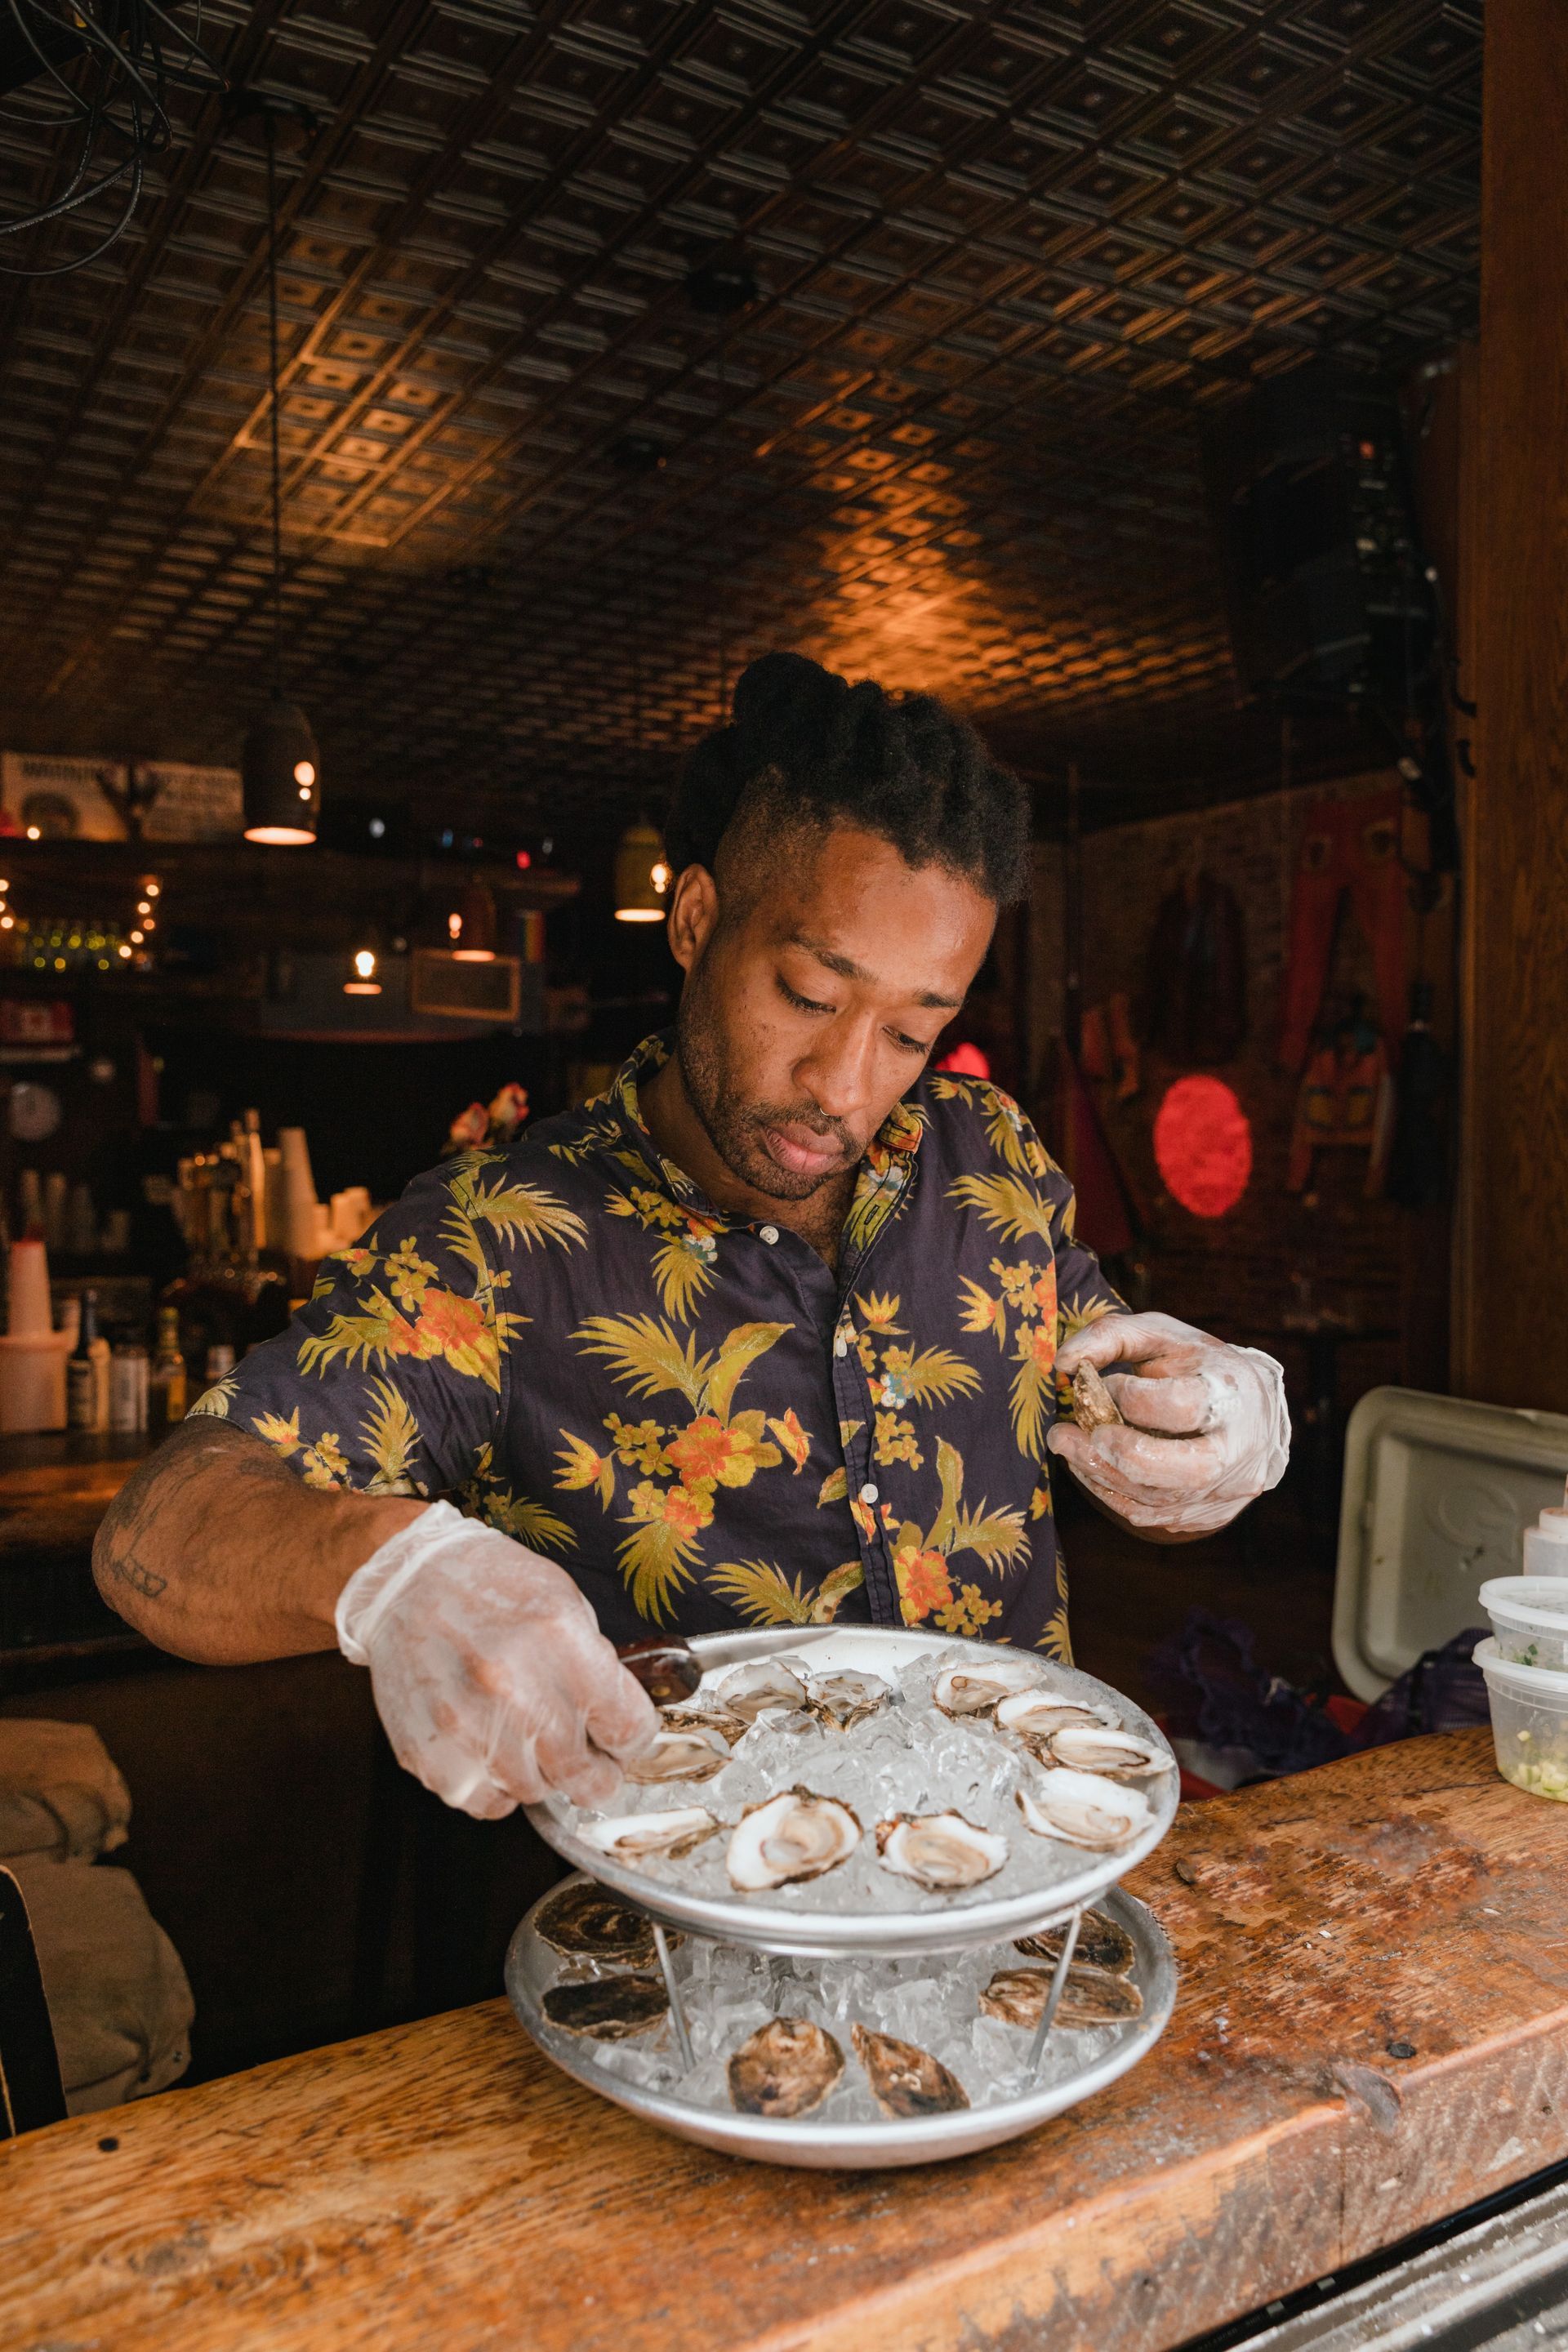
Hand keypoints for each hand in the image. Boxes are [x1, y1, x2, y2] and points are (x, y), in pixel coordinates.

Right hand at [335, 1503, 658, 1818]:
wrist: (406, 1583)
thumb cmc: (490, 1587)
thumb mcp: (563, 1601)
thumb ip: (595, 1665)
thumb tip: (617, 1721)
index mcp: (561, 1640)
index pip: (628, 1728)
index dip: (632, 1739)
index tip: (622, 1739)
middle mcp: (518, 1690)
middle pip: (585, 1777)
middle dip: (597, 1773)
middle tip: (591, 1762)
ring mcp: (469, 1728)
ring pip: (535, 1793)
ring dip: (540, 1774)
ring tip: (525, 1737)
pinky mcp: (430, 1755)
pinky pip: (484, 1802)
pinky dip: (494, 1786)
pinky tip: (489, 1749)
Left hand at [1046, 1312, 1288, 1535]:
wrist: (1253, 1408)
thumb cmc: (1197, 1366)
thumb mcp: (1159, 1335)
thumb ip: (1110, 1336)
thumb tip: (1065, 1362)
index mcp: (1233, 1394)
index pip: (1182, 1405)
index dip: (1131, 1398)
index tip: (1104, 1385)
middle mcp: (1240, 1449)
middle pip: (1187, 1471)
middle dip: (1118, 1456)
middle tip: (1067, 1435)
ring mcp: (1229, 1489)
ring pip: (1162, 1500)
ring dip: (1101, 1475)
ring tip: (1068, 1447)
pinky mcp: (1212, 1514)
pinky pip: (1155, 1517)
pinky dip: (1114, 1495)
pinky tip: (1092, 1468)